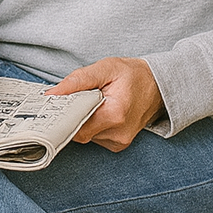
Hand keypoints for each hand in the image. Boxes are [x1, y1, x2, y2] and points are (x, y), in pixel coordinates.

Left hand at [47, 56, 163, 151]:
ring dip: (84, 120)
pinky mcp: (119, 144)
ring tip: (94, 103)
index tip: (57, 104)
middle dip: (74, 116)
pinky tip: (101, 112)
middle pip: (79, 132)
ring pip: (86, 136)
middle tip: (76, 99)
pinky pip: (96, 138)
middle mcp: (118, 132)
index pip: (75, 125)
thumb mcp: (106, 68)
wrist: (159, 86)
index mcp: (114, 113)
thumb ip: (77, 81)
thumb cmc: (133, 75)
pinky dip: (93, 126)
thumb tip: (52, 94)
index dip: (63, 115)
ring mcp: (120, 141)